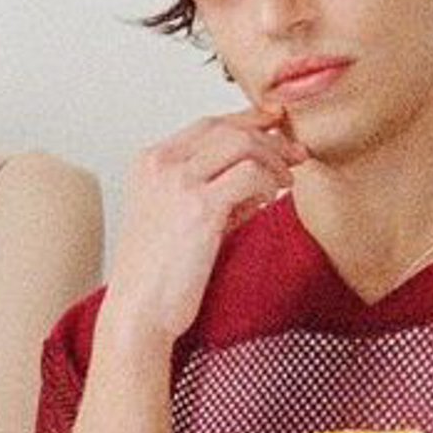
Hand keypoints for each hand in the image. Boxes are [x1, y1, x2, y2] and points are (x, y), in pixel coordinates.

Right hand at [102, 110, 301, 347]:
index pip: (208, 124)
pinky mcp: (200, 206)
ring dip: (272, 160)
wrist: (139, 312)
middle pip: (228, 127)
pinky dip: (267, 183)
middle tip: (294, 155)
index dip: (247, 120)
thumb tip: (258, 175)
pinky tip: (270, 199)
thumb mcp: (177, 219)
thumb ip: (211, 191)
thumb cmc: (156, 277)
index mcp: (150, 163)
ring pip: (243, 144)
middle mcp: (161, 164)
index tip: (275, 125)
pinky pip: (250, 174)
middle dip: (269, 137)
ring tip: (283, 183)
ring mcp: (179, 182)